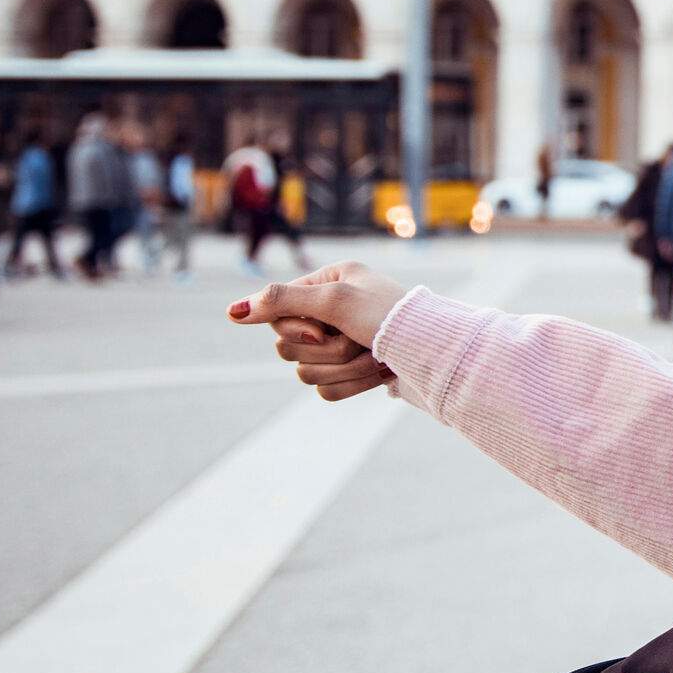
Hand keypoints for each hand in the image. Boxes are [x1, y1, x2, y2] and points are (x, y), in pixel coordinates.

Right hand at [229, 264, 410, 400]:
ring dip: (344, 368)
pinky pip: (327, 390)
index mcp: (330, 282)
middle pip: (288, 346)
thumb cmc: (391, 317)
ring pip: (307, 372)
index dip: (298, 328)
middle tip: (359, 340)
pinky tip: (380, 372)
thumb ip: (282, 301)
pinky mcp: (352, 372)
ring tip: (376, 356)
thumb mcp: (335, 299)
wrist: (438, 354)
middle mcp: (334, 310)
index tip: (323, 330)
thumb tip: (234, 311)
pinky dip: (354, 384)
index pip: (279, 313)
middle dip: (328, 350)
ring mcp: (342, 343)